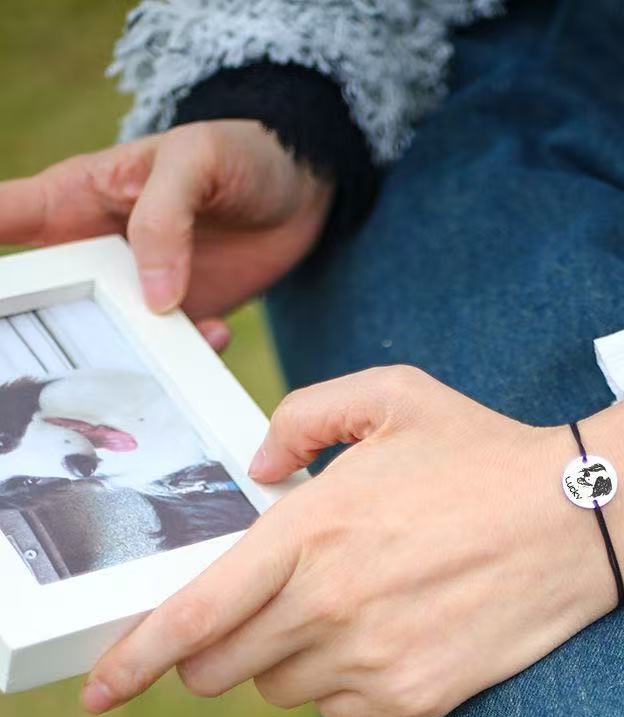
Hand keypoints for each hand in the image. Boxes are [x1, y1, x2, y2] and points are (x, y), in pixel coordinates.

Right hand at [0, 120, 333, 348]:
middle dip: (42, 328)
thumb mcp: (194, 161)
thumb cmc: (237, 151)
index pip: (10, 218)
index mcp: (77, 198)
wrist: (301, 186)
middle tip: (45, 359)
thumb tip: (153, 299)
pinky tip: (217, 335)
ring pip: (110, 339)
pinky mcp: (183, 320)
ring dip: (125, 358)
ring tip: (147, 364)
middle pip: (47, 298)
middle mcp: (97, 251)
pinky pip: (174, 353)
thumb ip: (164, 220)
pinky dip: (190, 358)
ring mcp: (139, 290)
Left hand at [81, 369, 623, 716]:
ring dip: (286, 658)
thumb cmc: (484, 452)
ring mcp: (371, 662)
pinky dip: (341, 679)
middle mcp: (329, 608)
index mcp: (309, 533)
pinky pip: (336, 708)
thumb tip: (258, 467)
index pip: (193, 617)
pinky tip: (390, 630)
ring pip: (278, 691)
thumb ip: (302, 416)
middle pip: (221, 670)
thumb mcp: (392, 395)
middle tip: (254, 613)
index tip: (98, 692)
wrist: (584, 520)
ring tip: (348, 606)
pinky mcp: (411, 699)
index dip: (133, 660)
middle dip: (216, 650)